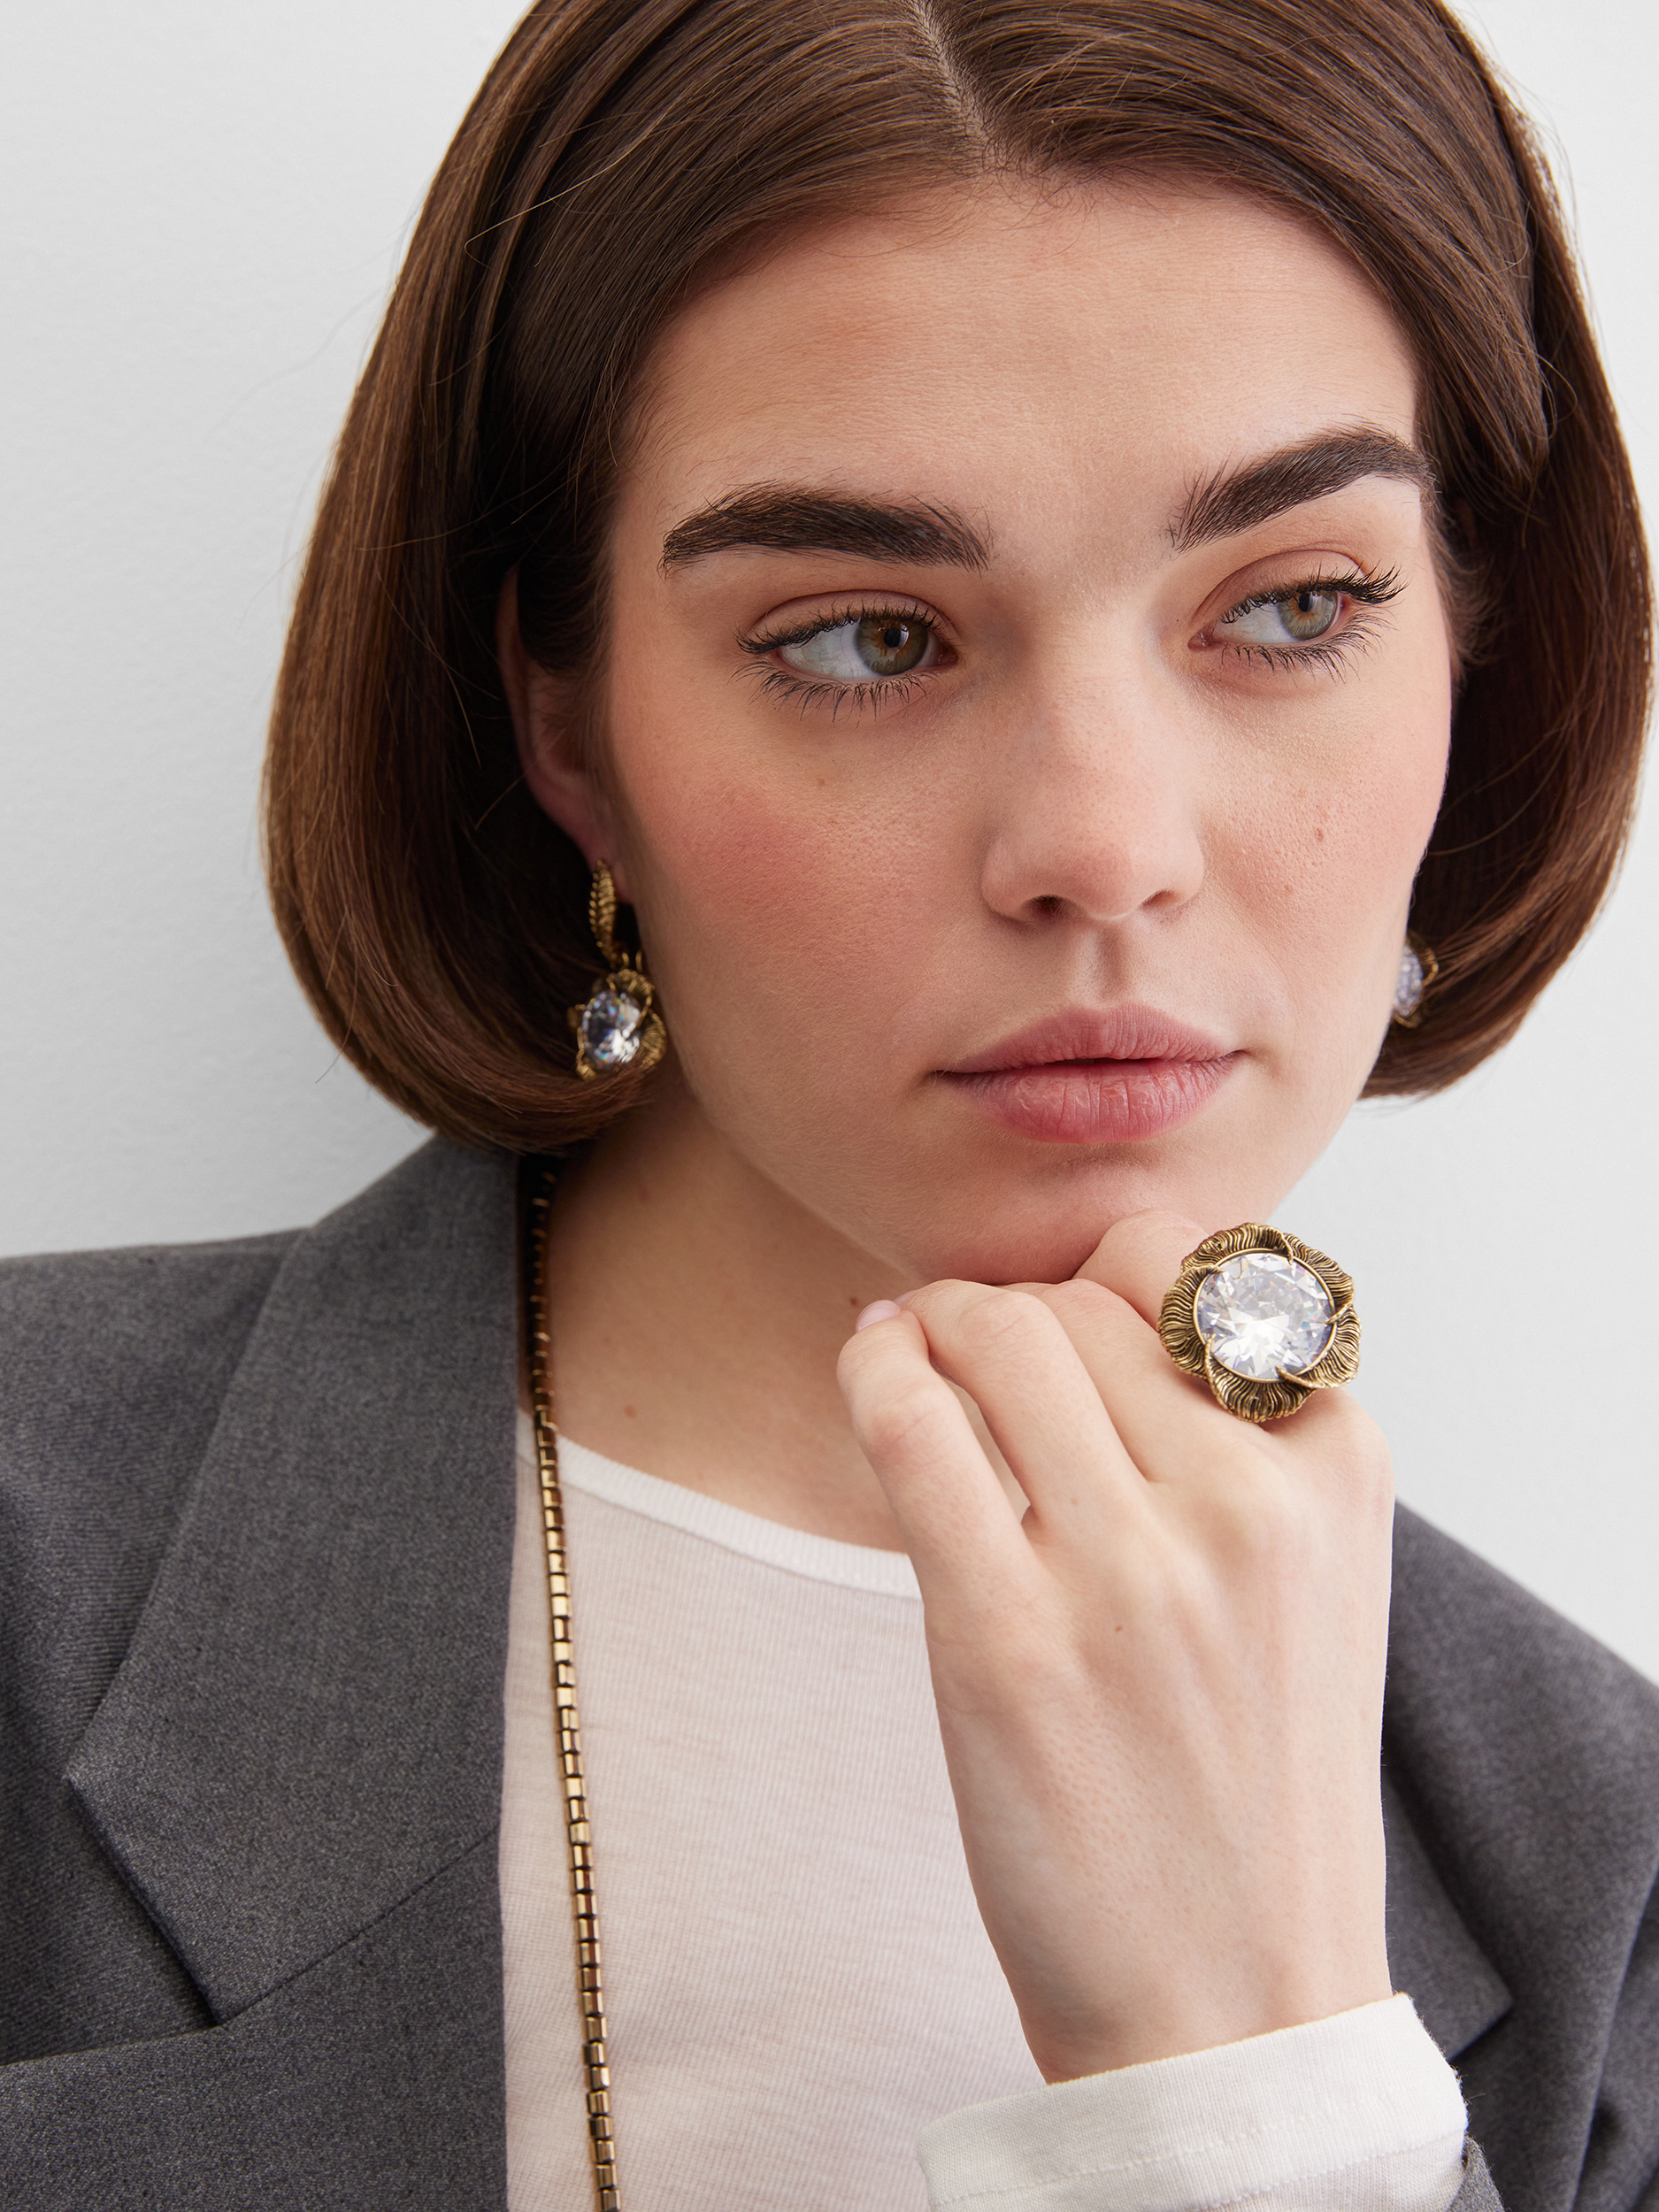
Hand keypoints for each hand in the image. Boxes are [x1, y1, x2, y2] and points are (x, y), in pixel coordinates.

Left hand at [836, 1210, 1394, 2082]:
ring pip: (996, 1337)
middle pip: (1076, 1305)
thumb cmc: (1254, 1784)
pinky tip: (869, 1369)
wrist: (1235, 1999)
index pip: (1191, 1269)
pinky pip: (915, 1425)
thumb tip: (1086, 1304)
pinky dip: (875, 1368)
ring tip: (910, 1352)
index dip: (1100, 1277)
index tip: (1058, 1317)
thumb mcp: (1314, 1582)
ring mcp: (1129, 1572)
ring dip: (932, 1323)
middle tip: (962, 1345)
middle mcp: (1246, 1504)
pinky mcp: (1008, 1639)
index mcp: (1337, 1470)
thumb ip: (1242, 1438)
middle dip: (1006, 1310)